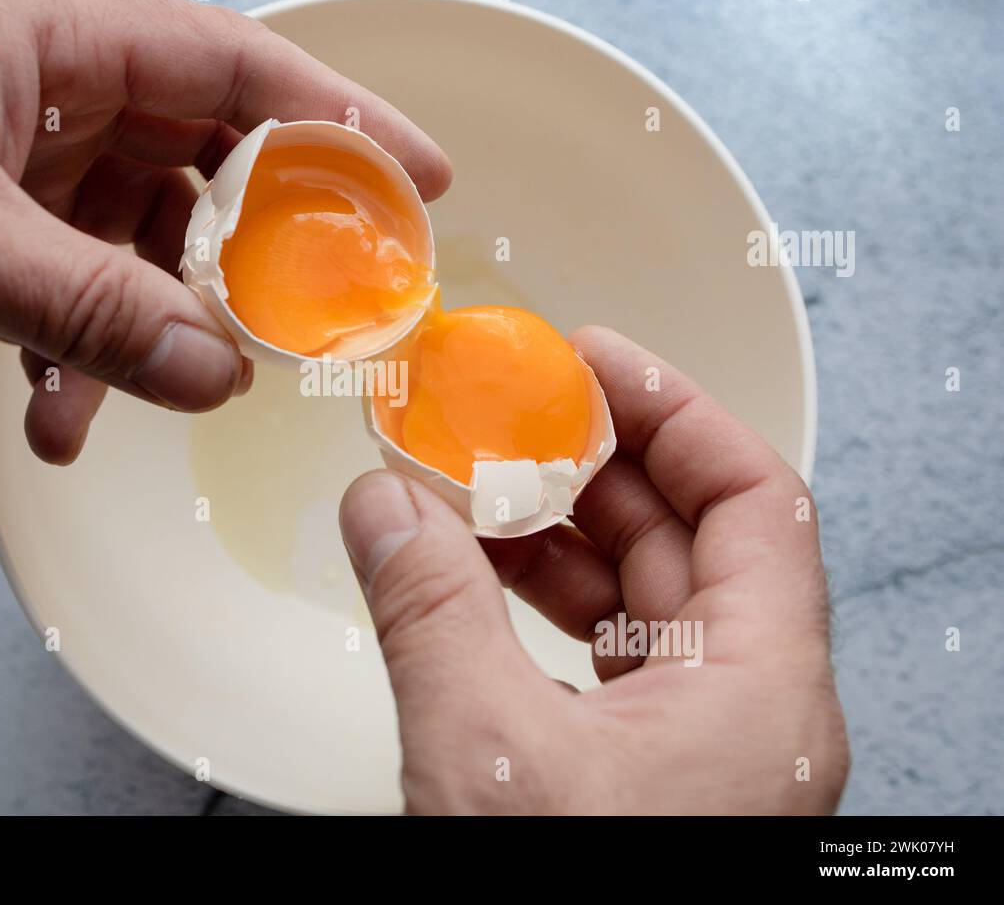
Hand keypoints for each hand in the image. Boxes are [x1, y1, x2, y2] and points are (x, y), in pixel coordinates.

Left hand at [0, 0, 449, 462]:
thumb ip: (85, 307)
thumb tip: (217, 369)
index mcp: (39, 38)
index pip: (228, 63)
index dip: (337, 117)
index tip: (415, 180)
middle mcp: (36, 85)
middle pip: (196, 157)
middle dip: (248, 251)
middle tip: (305, 323)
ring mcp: (5, 154)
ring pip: (130, 241)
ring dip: (140, 330)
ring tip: (125, 401)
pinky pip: (65, 284)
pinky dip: (75, 352)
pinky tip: (57, 414)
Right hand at [339, 326, 848, 813]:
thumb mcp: (489, 752)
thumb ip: (432, 614)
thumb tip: (385, 506)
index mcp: (762, 689)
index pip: (753, 497)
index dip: (672, 410)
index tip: (591, 361)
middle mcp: (751, 713)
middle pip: (689, 541)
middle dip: (589, 469)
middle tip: (509, 418)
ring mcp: (704, 753)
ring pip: (644, 607)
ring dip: (555, 544)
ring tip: (472, 499)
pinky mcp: (651, 786)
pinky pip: (611, 664)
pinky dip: (545, 615)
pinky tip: (476, 593)